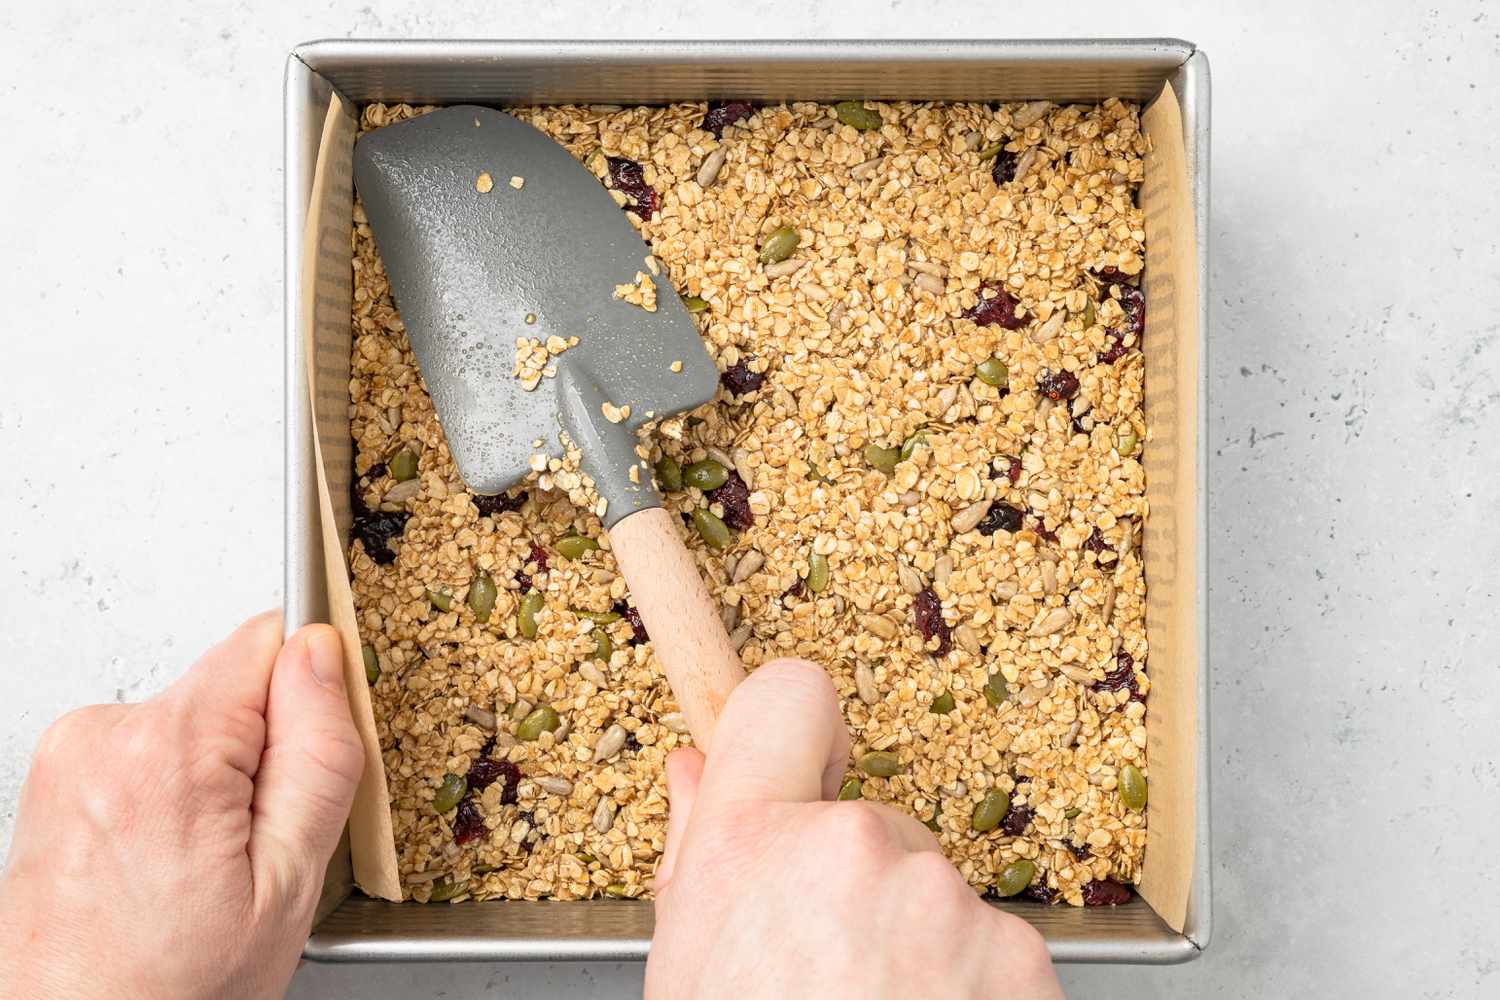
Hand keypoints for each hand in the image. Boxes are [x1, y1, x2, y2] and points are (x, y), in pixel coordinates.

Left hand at [0, 613, 364, 999]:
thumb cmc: (170, 988)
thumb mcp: (288, 881)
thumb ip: (318, 754)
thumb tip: (322, 653)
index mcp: (168, 749)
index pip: (269, 641)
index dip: (308, 699)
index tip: (300, 770)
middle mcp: (103, 735)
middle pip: (231, 685)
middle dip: (261, 752)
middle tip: (252, 846)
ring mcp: (70, 755)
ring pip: (195, 722)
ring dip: (214, 780)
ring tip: (200, 866)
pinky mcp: (56, 776)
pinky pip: (150, 751)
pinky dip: (171, 796)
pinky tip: (165, 863)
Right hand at [646, 659, 1061, 999]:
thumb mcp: (685, 973)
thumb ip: (697, 855)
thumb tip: (692, 771)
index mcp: (750, 845)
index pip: (788, 696)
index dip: (795, 728)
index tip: (806, 768)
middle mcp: (854, 847)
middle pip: (865, 818)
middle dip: (851, 882)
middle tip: (823, 973)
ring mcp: (946, 899)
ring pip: (927, 888)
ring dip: (910, 941)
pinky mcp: (1021, 953)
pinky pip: (984, 942)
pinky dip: (965, 986)